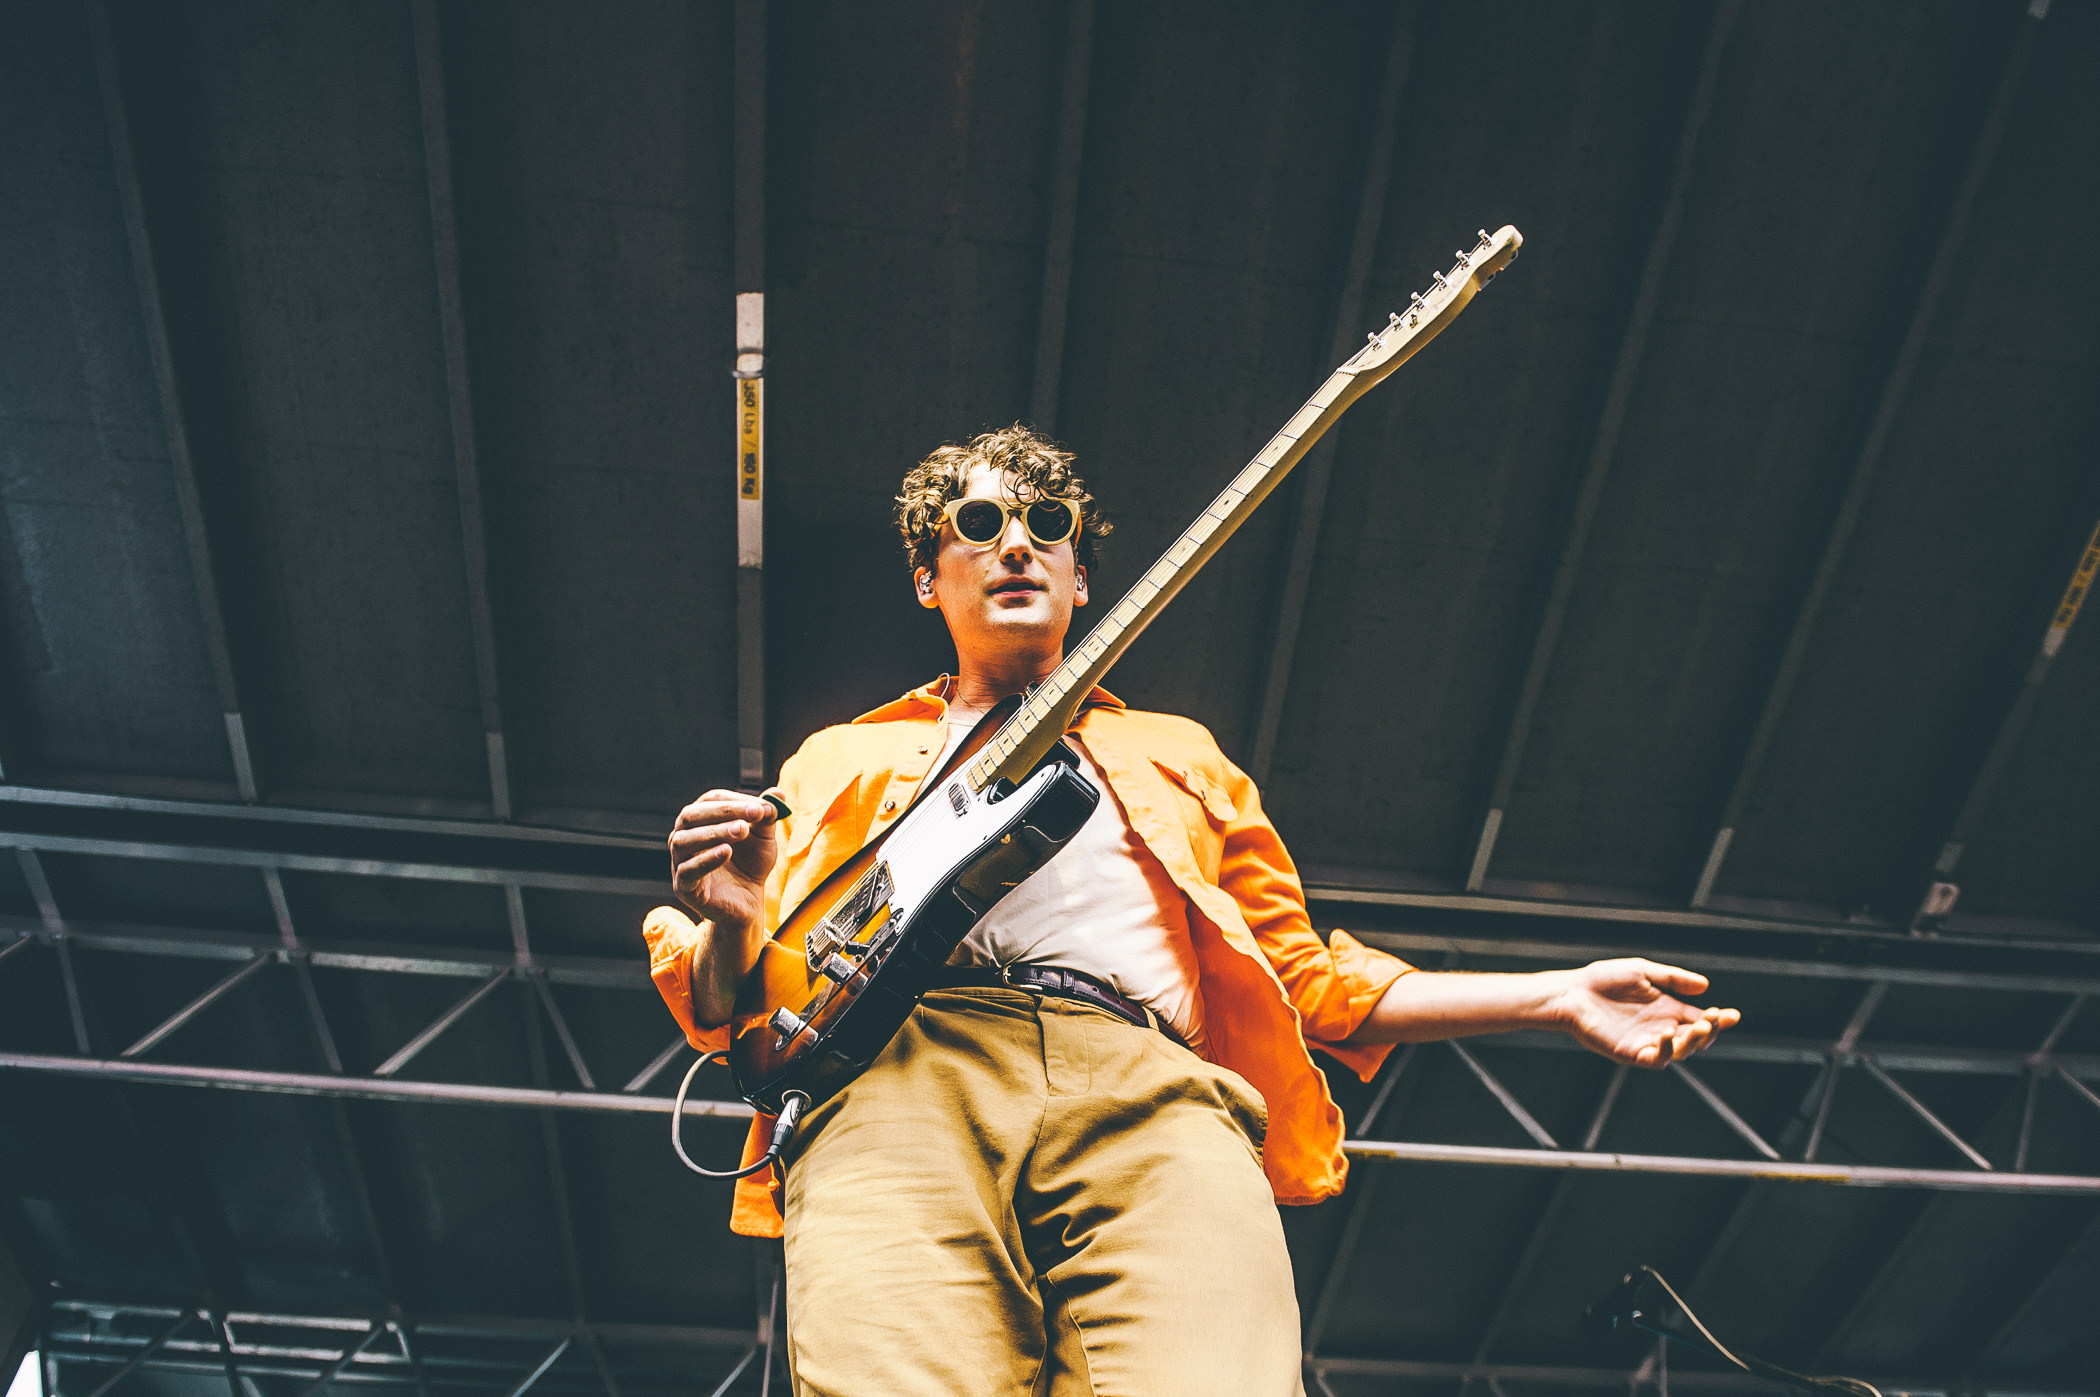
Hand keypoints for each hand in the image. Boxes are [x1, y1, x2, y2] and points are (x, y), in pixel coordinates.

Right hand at [668, 789, 783, 931]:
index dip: (735, 801)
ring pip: (684, 841)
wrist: (748, 902)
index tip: (762, 806)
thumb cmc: (750, 864)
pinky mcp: (683, 887)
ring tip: (742, 830)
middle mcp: (683, 837)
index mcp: (700, 820)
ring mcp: (679, 862)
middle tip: (754, 814)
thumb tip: (777, 793)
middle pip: (691, 816)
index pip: (709, 800)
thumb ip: (767, 816)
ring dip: (714, 832)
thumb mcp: (764, 838)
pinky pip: (687, 871)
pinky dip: (706, 859)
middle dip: (723, 812)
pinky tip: (727, 852)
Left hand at [1551, 958, 1739, 1067]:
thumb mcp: (1643, 972)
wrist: (1572, 992)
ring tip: (1700, 1027)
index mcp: (1668, 1010)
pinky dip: (1666, 1051)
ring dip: (1693, 1042)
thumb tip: (1705, 985)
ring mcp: (1647, 1042)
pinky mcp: (1631, 1053)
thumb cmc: (1603, 980)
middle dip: (1710, 1031)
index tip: (1733, 1015)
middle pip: (1696, 1038)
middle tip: (1714, 1019)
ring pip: (1680, 1052)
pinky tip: (1669, 1035)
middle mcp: (1661, 1028)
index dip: (1719, 1019)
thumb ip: (1673, 979)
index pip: (1700, 1019)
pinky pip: (1654, 1059)